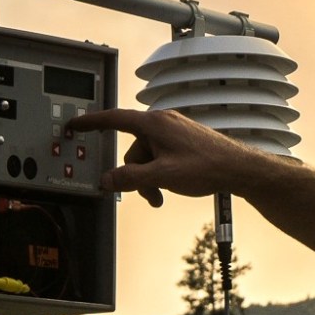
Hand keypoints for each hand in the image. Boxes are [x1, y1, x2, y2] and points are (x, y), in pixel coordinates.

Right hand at [66, 108, 262, 206]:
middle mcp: (163, 123)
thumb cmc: (207, 166)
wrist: (239, 169)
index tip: (76, 124)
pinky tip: (171, 187)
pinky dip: (160, 173)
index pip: (114, 119)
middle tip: (147, 193)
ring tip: (162, 194)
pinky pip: (160, 156)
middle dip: (134, 173)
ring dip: (149, 178)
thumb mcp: (162, 176)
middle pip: (132, 148)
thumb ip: (130, 178)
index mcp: (154, 124)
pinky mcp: (183, 142)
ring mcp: (174, 132)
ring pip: (146, 156)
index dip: (92, 122)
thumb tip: (108, 179)